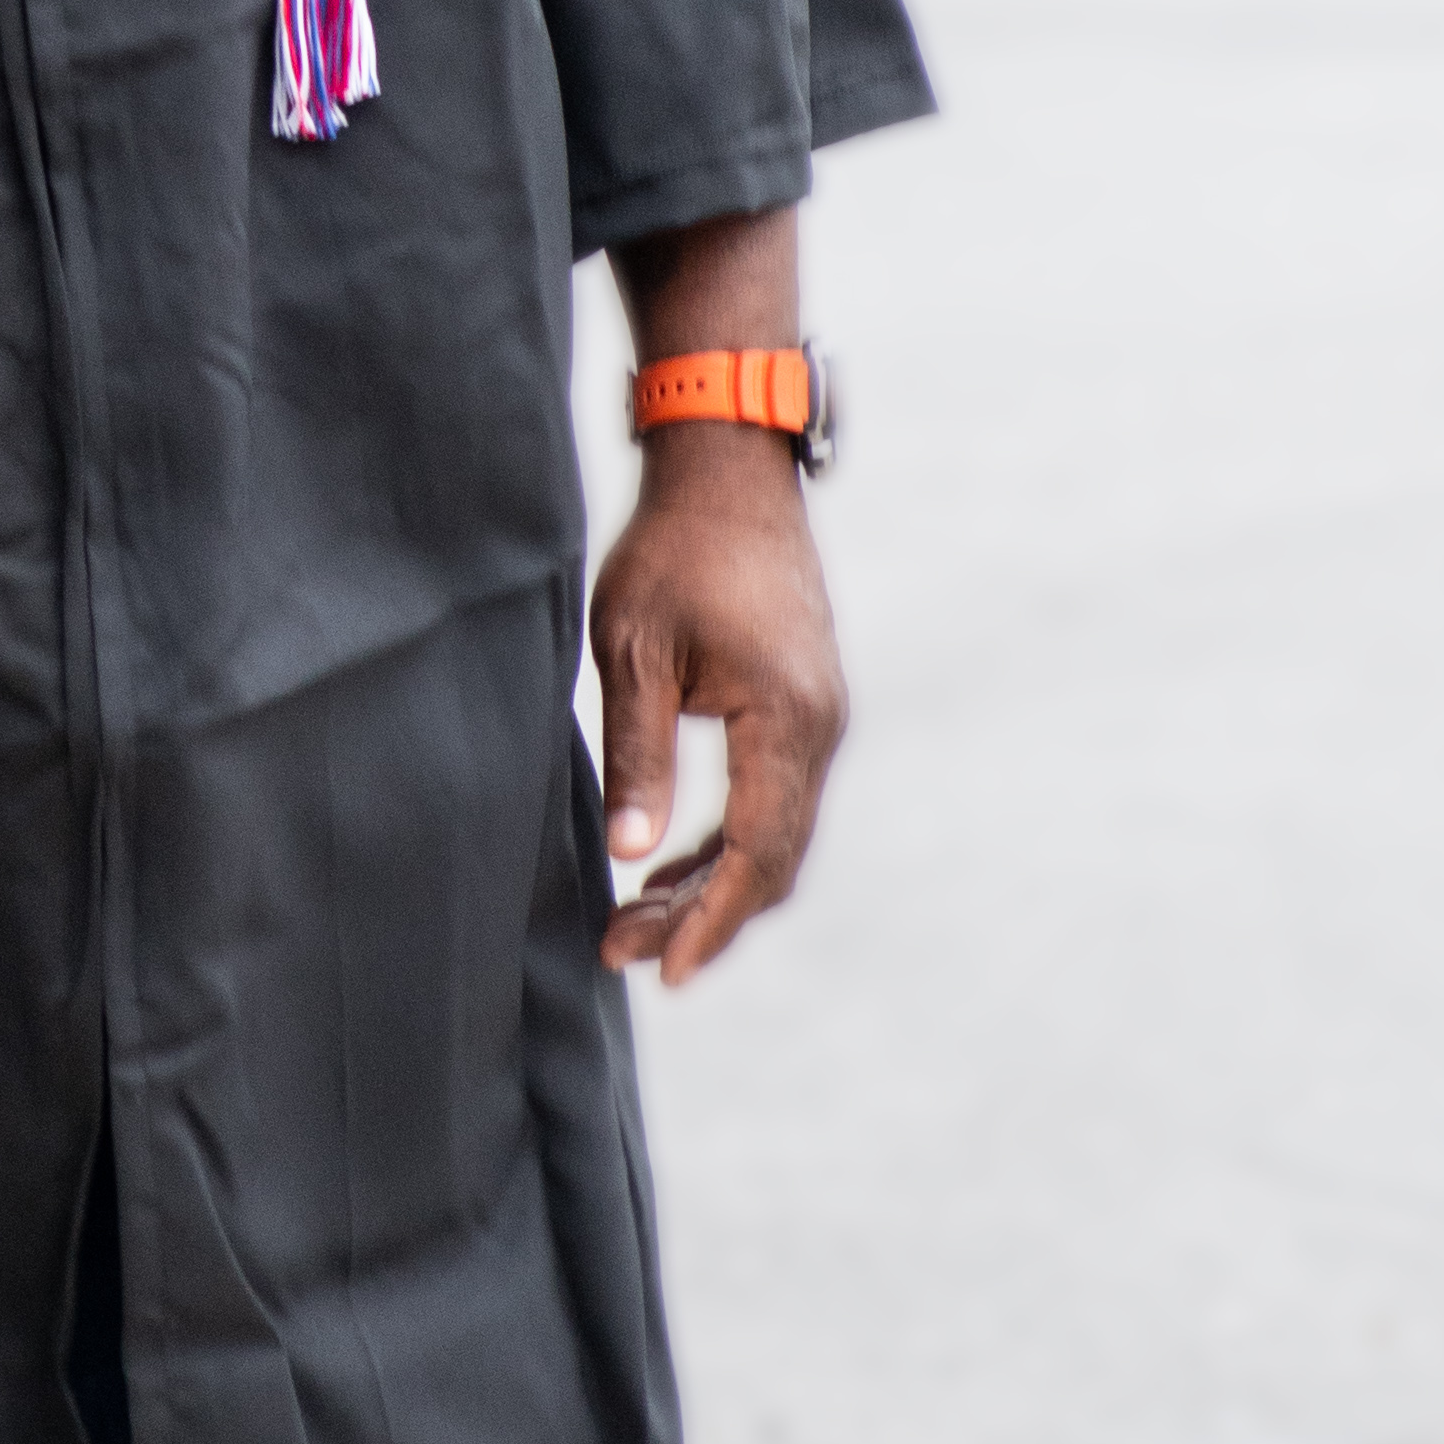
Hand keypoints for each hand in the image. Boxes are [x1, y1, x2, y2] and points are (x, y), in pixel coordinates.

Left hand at [589, 429, 848, 987]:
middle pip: (774, 859)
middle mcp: (821, 726)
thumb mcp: (632, 651)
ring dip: (711, 882)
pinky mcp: (805, 706)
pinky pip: (776, 799)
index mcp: (785, 718)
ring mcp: (820, 716)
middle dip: (702, 915)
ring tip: (633, 919)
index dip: (711, 920)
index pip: (758, 853)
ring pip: (777, 834)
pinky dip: (727, 841)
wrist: (729, 472)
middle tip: (622, 950)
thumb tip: (631, 853)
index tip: (663, 970)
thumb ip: (637, 755)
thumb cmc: (672, 551)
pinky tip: (669, 862)